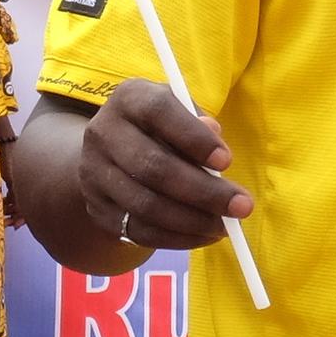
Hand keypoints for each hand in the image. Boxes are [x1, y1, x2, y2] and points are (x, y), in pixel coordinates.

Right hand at [74, 78, 251, 248]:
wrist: (110, 156)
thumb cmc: (160, 129)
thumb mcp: (179, 113)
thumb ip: (197, 123)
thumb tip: (215, 140)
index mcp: (129, 98)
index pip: (158, 111)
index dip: (194, 137)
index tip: (227, 161)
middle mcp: (103, 132)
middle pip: (153, 166)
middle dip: (204, 191)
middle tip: (241, 206)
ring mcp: (94, 173)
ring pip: (146, 205)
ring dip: (193, 221)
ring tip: (226, 226)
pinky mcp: (97, 209)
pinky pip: (139, 230)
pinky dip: (177, 238)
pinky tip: (204, 235)